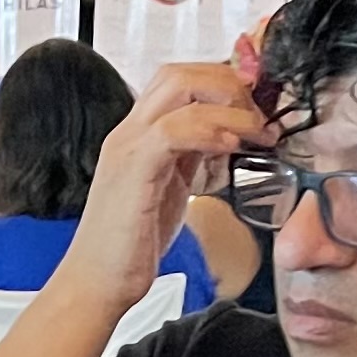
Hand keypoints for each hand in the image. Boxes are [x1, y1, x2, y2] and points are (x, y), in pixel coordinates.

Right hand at [62, 62, 269, 305]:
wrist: (96, 283)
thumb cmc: (130, 246)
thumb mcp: (170, 190)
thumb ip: (191, 158)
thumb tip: (224, 138)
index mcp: (138, 135)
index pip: (179, 81)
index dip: (223, 83)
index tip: (257, 105)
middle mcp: (130, 132)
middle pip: (180, 72)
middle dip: (230, 85)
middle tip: (260, 115)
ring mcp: (129, 146)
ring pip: (179, 88)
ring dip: (230, 106)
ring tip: (257, 132)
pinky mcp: (133, 168)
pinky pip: (175, 129)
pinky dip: (210, 131)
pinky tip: (231, 149)